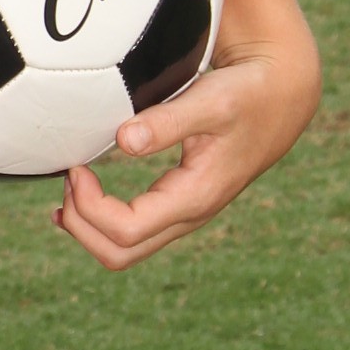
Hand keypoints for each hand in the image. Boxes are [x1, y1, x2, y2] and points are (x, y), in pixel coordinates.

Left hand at [53, 19, 321, 272]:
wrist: (281, 101)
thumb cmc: (246, 96)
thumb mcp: (211, 101)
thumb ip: (168, 121)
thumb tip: (123, 141)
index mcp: (194, 198)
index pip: (126, 230)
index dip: (89, 207)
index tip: (77, 167)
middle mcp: (188, 216)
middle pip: (119, 254)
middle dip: (81, 226)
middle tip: (68, 179)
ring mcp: (184, 215)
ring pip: (123, 249)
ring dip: (87, 227)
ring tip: (69, 188)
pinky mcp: (179, 204)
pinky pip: (132, 232)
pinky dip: (99, 222)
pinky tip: (80, 198)